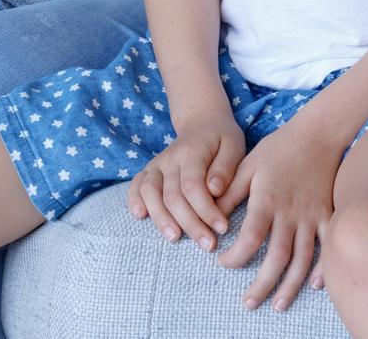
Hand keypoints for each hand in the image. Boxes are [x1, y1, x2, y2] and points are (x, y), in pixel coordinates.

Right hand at [126, 114, 244, 252]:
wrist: (202, 122)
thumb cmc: (222, 139)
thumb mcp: (234, 146)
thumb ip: (225, 168)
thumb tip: (214, 190)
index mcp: (192, 152)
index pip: (193, 186)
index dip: (206, 210)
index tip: (222, 228)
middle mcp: (169, 159)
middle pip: (172, 196)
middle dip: (190, 224)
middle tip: (207, 244)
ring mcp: (156, 165)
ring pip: (150, 194)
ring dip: (161, 219)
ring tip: (175, 238)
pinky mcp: (149, 171)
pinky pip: (135, 187)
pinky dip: (134, 201)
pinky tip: (140, 217)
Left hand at [213, 120, 344, 311]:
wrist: (318, 133)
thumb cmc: (279, 148)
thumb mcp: (249, 165)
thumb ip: (230, 191)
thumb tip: (210, 215)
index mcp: (267, 200)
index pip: (250, 238)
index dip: (235, 256)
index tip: (223, 262)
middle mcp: (291, 212)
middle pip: (277, 258)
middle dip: (262, 284)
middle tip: (248, 304)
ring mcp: (312, 215)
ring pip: (303, 259)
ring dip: (290, 285)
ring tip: (278, 304)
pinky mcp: (328, 214)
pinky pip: (327, 246)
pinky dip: (323, 268)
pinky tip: (315, 285)